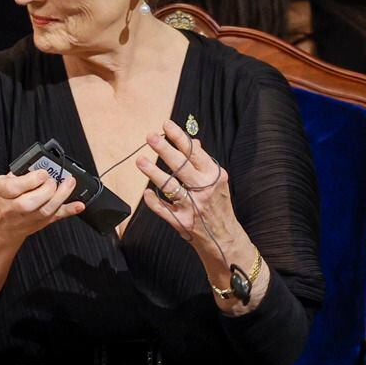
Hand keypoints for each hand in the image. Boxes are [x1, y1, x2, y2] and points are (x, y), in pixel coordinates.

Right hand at [0, 167, 84, 244]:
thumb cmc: (1, 200)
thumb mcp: (1, 182)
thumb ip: (18, 173)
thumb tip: (40, 164)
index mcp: (0, 192)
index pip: (15, 187)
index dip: (33, 179)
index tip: (42, 172)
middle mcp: (13, 207)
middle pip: (32, 200)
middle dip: (47, 187)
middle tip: (52, 179)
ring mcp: (28, 218)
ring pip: (46, 209)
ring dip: (61, 195)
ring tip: (69, 183)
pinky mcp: (40, 223)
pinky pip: (56, 217)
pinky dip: (69, 211)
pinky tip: (79, 205)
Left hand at [137, 122, 252, 290]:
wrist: (225, 239)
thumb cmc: (218, 206)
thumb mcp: (217, 182)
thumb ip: (204, 163)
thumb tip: (193, 141)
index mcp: (214, 177)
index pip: (195, 152)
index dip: (180, 137)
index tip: (166, 125)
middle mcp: (204, 190)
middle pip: (181, 166)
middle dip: (164, 149)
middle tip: (150, 137)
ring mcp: (193, 206)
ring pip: (170, 186)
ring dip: (153, 172)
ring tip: (140, 161)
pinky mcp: (182, 222)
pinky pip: (163, 210)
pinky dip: (153, 201)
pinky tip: (146, 192)